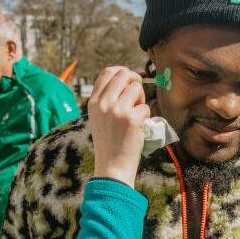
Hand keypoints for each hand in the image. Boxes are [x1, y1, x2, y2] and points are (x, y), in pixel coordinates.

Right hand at [89, 66, 149, 187]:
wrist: (112, 166)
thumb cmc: (110, 142)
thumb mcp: (100, 117)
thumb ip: (108, 99)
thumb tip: (128, 79)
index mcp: (93, 102)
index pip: (107, 72)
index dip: (122, 72)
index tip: (130, 79)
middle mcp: (103, 103)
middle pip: (124, 74)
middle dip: (135, 81)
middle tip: (138, 95)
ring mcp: (117, 110)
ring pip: (137, 89)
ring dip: (141, 100)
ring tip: (135, 116)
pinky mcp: (132, 119)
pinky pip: (145, 107)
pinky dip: (145, 117)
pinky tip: (137, 129)